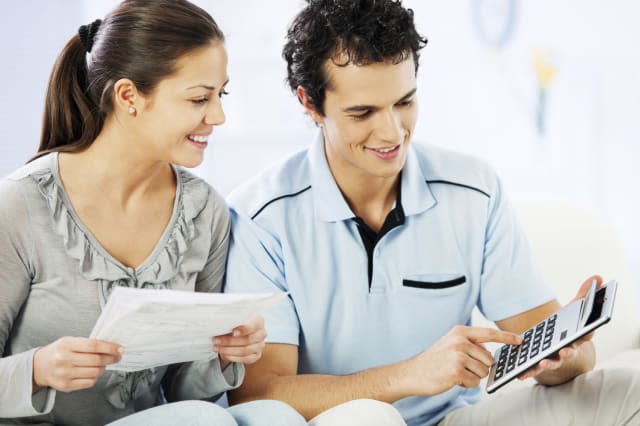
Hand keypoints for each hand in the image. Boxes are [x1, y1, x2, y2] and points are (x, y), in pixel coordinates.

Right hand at [33, 337, 121, 392]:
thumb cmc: (59, 351)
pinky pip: (89, 382)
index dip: (110, 347)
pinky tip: (94, 372)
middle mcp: (64, 360)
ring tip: (103, 363)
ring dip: (104, 367)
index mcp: (66, 345)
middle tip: (117, 356)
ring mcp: (64, 374)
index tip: (120, 348)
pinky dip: (96, 377)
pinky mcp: (66, 386)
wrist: (40, 366)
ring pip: (95, 372)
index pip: (94, 346)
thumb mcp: (70, 341)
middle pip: (96, 360)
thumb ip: (88, 343)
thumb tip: (111, 347)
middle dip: (112, 358)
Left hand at [213, 316, 266, 366]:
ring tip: (216, 347)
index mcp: (258, 321)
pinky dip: (233, 357)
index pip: (253, 326)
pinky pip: (246, 359)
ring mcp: (260, 345)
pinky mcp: (257, 355)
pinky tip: (224, 354)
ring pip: (245, 351)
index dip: (243, 330)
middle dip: (229, 341)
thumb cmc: (236, 324)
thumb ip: (231, 320)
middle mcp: (262, 333)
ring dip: (228, 350)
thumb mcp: (234, 319)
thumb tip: (219, 324)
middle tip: (215, 340)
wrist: (239, 333)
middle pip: (247, 340)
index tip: (233, 332)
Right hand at [405, 326, 521, 395]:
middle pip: (489, 359)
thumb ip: (470, 345)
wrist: (413, 373)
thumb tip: (490, 355)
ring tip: (455, 372)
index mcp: (459, 332)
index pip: (489, 333)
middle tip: (461, 367)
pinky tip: (452, 379)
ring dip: (472, 377)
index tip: (520, 340)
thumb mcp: (450, 344)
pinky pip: (475, 382)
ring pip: (483, 372)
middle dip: (479, 368)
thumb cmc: (433, 361)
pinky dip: (466, 384)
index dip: (506, 337)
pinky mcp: (456, 370)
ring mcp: (458, 355)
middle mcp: (460, 341)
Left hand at [518, 274, 601, 380]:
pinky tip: (520, 375)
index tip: (588, 332)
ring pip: (553, 363)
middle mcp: (567, 350)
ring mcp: (554, 358)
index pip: (586, 336)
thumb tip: (597, 277)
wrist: (557, 348)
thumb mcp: (573, 310)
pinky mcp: (540, 364)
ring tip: (542, 363)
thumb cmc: (566, 327)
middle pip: (570, 352)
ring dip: (548, 364)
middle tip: (565, 349)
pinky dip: (529, 373)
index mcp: (576, 337)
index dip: (587, 334)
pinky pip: (534, 370)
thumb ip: (583, 295)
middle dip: (568, 351)